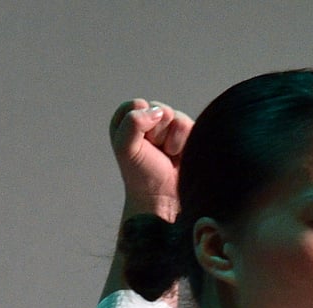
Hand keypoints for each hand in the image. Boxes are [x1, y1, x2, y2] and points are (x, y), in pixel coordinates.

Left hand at [109, 99, 193, 219]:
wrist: (164, 198)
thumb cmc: (141, 175)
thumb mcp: (126, 148)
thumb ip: (132, 124)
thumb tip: (157, 111)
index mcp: (126, 120)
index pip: (135, 105)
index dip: (138, 124)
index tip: (138, 143)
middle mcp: (146, 119)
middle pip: (156, 108)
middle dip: (155, 132)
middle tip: (153, 151)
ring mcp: (167, 125)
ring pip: (173, 115)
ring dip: (169, 138)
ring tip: (165, 154)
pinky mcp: (186, 132)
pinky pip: (187, 123)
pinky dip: (182, 141)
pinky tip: (177, 154)